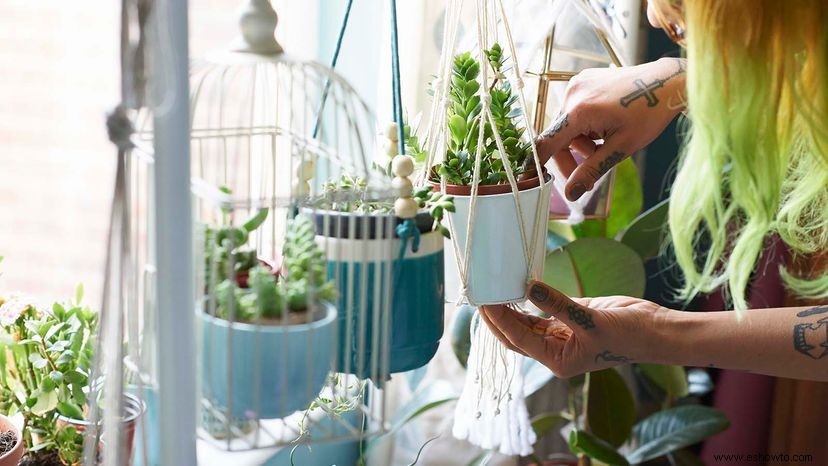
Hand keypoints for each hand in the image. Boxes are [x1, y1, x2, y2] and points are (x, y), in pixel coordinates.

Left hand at [479, 280, 666, 377]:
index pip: (517, 339)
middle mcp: (554, 351)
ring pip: (526, 323)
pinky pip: (542, 310)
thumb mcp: (591, 319)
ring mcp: (561, 335)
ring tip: (493, 287)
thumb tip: (529, 287)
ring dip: (510, 308)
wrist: (655, 331)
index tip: (485, 301)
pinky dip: (529, 300)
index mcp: (557, 360)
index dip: (499, 320)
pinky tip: (516, 287)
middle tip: (481, 293)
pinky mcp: (569, 319)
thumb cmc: (628, 335)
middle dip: (497, 317)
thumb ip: (558, 304)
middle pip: (515, 335)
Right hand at [537, 57, 685, 200]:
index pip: (546, 143)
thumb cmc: (648, 114)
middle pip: (557, 136)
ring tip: (605, 143)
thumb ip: (592, 171)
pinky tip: (604, 126)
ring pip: (566, 125)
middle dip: (571, 157)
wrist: (666, 82)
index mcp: (579, 111)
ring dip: (580, 141)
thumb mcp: (621, 148)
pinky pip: (574, 110)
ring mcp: (576, 84)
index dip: (538, 164)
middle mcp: (572, 94)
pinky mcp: (583, 80)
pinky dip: (584, 125)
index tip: (533, 180)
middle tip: (589, 174)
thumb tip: (570, 194)